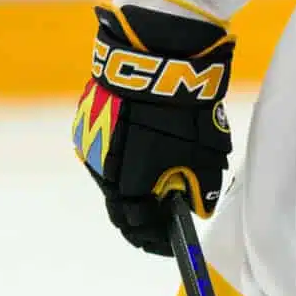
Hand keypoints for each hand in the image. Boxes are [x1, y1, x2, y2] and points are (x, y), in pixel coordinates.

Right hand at [71, 3, 235, 255]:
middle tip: (167, 212)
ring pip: (114, 174)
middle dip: (146, 212)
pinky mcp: (89, 118)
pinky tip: (147, 143)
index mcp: (128, 187)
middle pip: (122, 204)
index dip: (156, 239)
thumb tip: (197, 207)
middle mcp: (102, 170)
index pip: (137, 228)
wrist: (155, 53)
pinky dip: (127, 154)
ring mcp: (91, 142)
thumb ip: (201, 189)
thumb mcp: (206, 156)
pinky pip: (109, 148)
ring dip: (135, 181)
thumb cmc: (185, 111)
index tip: (170, 242)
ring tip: (162, 174)